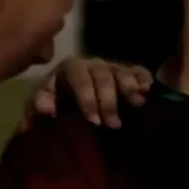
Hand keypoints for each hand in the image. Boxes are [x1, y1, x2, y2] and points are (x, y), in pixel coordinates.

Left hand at [21, 57, 152, 129]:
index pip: (81, 79)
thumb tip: (46, 111)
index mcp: (72, 66)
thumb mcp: (43, 100)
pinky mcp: (127, 71)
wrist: (69, 93)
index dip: (87, 99)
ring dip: (130, 88)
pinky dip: (144, 78)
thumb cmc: (57, 97)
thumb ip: (39, 104)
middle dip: (109, 101)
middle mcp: (94, 63)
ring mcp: (112, 66)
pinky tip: (148, 88)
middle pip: (104, 77)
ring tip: (138, 103)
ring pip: (123, 72)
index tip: (93, 121)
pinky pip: (138, 70)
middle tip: (114, 124)